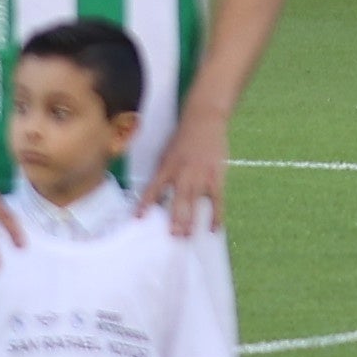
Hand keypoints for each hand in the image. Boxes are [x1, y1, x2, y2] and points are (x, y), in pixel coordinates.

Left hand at [155, 104, 232, 236]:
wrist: (204, 119)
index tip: (138, 218)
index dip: (146, 203)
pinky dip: (217, 215)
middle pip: (178, 199)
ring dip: (192, 220)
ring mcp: (201, 174)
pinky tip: (215, 229)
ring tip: (188, 237)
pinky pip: (217, 199)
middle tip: (173, 236)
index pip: (154, 187)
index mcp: (168, 166)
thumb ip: (163, 173)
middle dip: (175, 218)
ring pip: (196, 201)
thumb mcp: (167, 153)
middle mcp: (183, 172)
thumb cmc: (182, 138)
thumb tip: (156, 197)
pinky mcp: (216, 175)